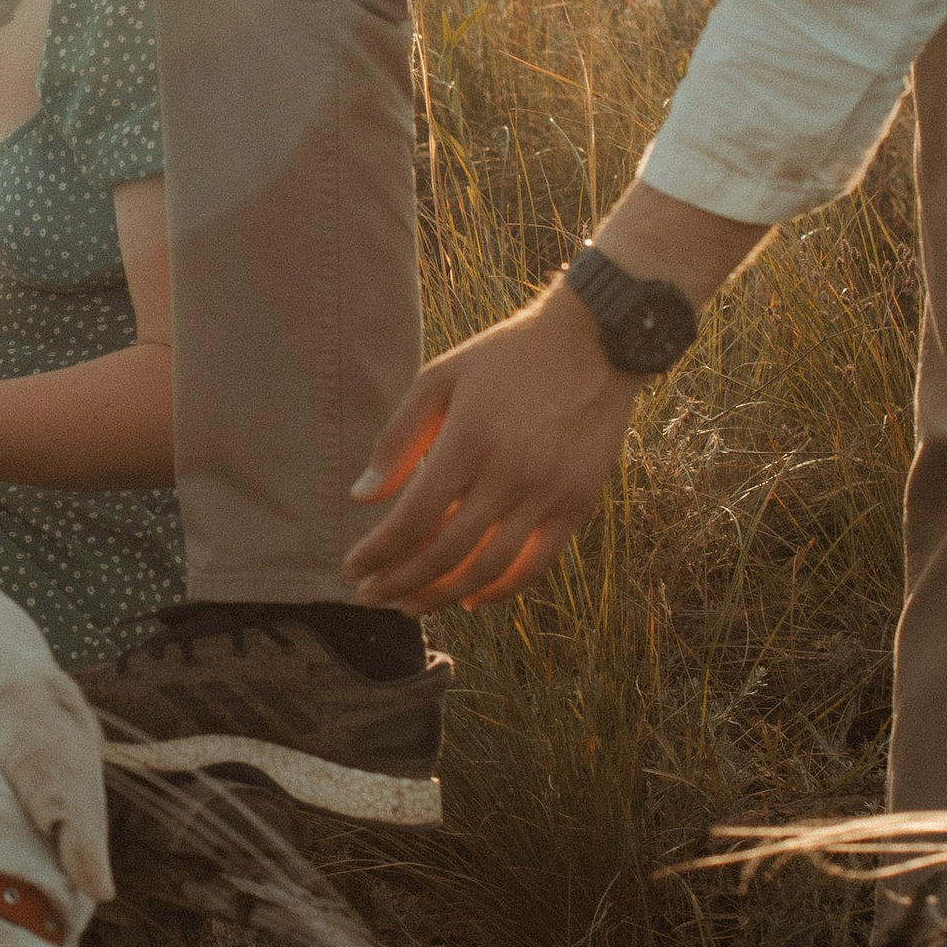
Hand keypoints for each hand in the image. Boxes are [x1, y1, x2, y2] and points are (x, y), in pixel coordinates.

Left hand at [344, 287, 643, 609]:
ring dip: (442, 596)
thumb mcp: (440, 379)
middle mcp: (510, 474)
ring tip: (411, 605)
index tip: (351, 569)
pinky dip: (500, 589)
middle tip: (369, 596)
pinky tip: (469, 598)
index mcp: (469, 441)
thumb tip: (361, 499)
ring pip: (487, 568)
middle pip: (444, 552)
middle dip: (399, 582)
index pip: (412, 519)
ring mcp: (549, 493)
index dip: (378, 553)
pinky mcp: (579, 504)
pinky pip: (536, 565)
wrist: (595, 341)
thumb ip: (399, 439)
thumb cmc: (506, 357)